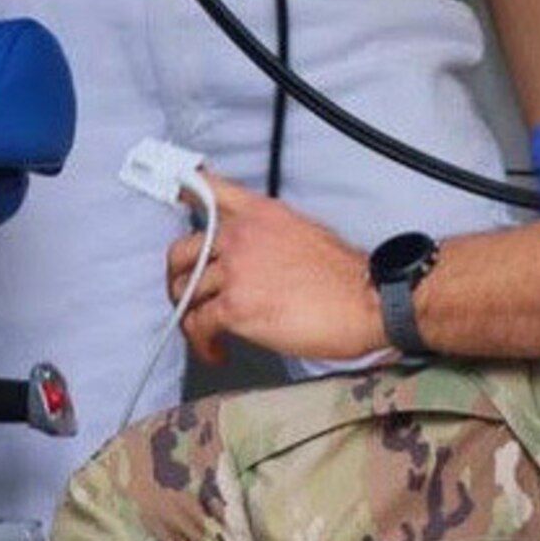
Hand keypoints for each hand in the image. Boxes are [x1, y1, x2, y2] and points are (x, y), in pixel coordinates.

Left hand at [168, 172, 387, 366]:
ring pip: (186, 292)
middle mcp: (243, 235)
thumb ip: (269, 236)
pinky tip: (216, 350)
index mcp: (262, 213)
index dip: (186, 192)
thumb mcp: (305, 233)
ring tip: (208, 333)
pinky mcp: (235, 306)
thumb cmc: (344, 277)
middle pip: (183, 251)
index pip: (212, 190)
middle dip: (179, 278)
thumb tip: (252, 256)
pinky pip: (198, 325)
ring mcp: (236, 269)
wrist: (365, 301)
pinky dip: (202, 343)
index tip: (175, 194)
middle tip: (186, 296)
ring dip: (192, 317)